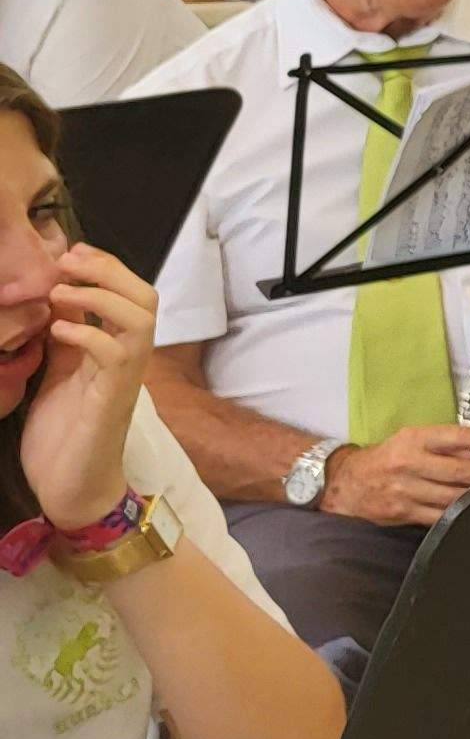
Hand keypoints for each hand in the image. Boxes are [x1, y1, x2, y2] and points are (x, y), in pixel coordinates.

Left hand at [18, 245, 157, 529]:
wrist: (70, 488)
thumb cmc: (63, 435)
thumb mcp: (55, 374)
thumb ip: (62, 337)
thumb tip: (55, 297)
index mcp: (114, 350)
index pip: (129, 294)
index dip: (105, 266)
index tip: (70, 250)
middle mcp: (128, 359)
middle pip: (144, 297)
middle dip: (109, 270)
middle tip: (69, 259)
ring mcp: (124, 378)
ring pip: (139, 319)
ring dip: (100, 296)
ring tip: (61, 292)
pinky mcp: (111, 399)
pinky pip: (114, 354)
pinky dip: (87, 334)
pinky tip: (59, 332)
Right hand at [319, 423, 469, 526]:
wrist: (346, 483)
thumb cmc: (386, 458)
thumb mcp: (411, 440)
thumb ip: (444, 444)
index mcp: (414, 440)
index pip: (458, 437)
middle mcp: (409, 463)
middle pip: (459, 470)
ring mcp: (405, 490)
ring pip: (452, 495)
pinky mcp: (403, 512)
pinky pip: (439, 515)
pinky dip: (460, 513)